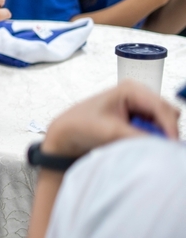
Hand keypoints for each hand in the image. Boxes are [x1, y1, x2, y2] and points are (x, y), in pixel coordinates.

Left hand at [42, 81, 179, 157]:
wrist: (67, 133)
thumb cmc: (82, 125)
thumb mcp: (111, 132)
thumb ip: (140, 137)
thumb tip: (163, 145)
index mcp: (131, 89)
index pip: (161, 107)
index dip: (169, 127)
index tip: (171, 145)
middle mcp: (138, 94)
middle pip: (167, 113)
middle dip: (165, 131)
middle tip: (158, 147)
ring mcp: (138, 106)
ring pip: (163, 122)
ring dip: (158, 135)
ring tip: (142, 144)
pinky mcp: (137, 118)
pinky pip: (155, 128)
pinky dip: (152, 137)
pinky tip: (140, 143)